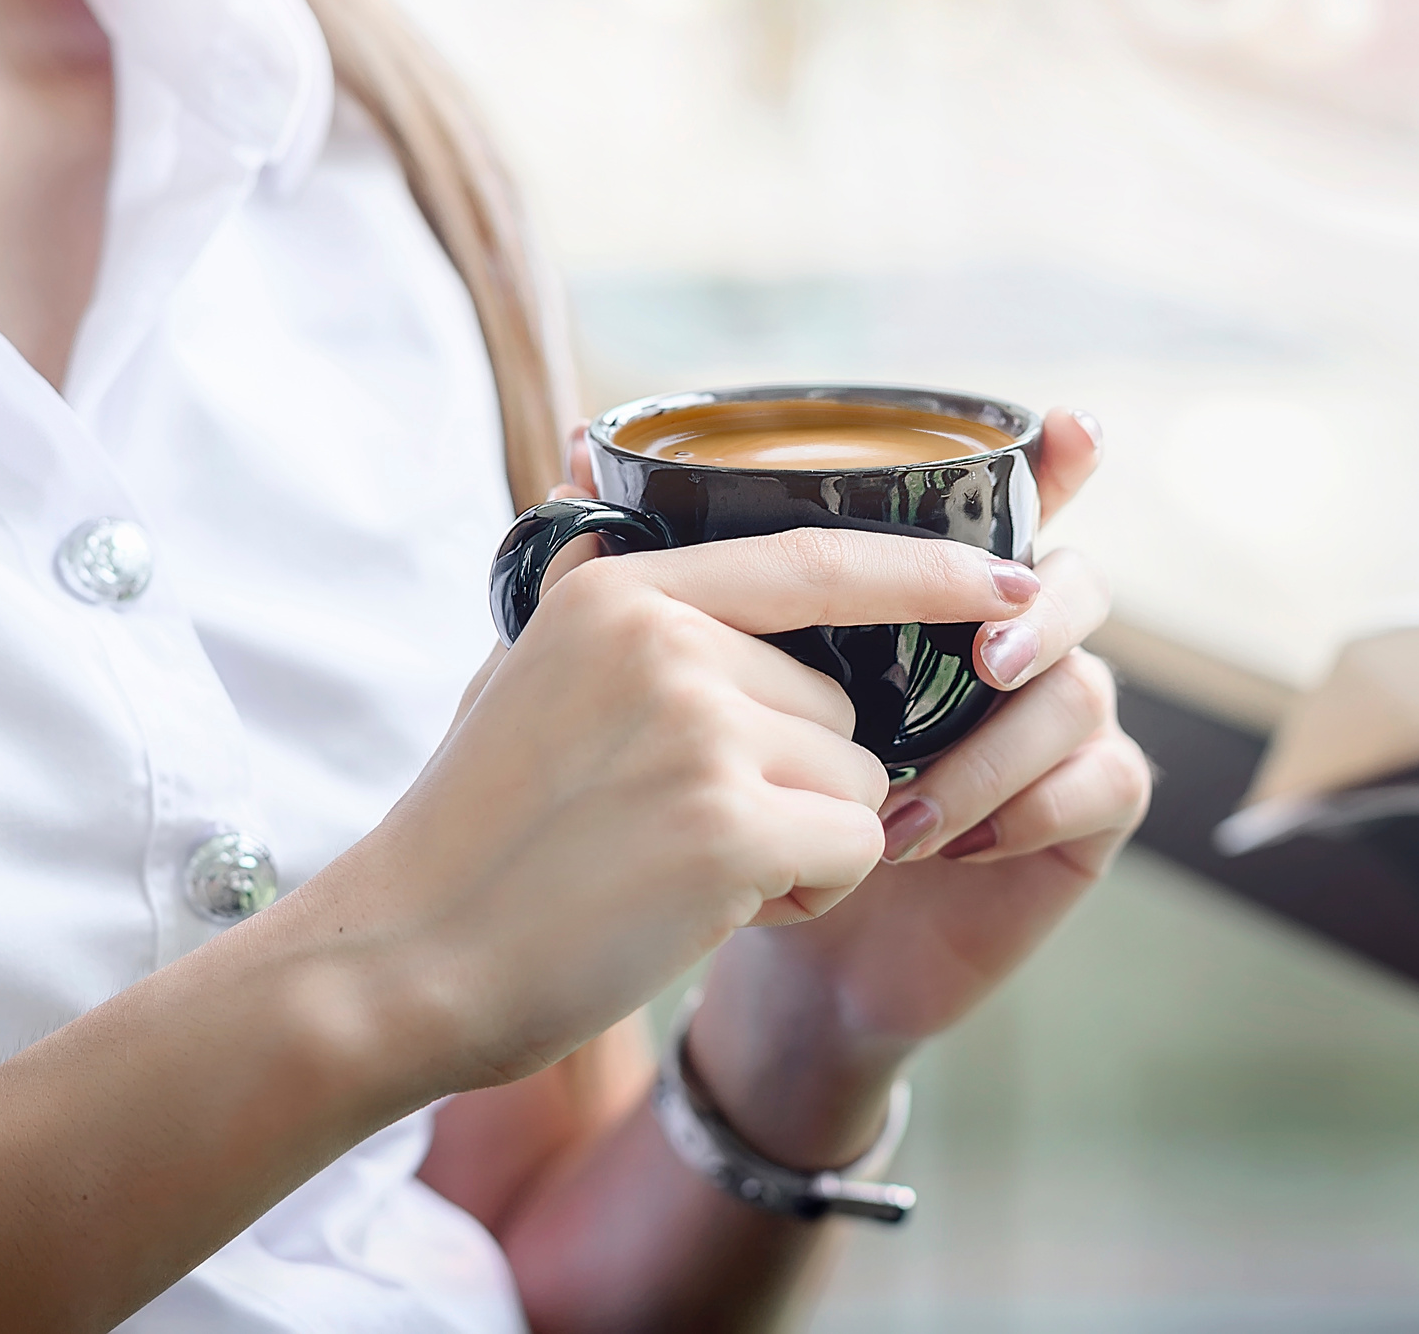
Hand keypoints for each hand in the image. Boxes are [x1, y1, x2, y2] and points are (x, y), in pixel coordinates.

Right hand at [308, 514, 1046, 1095]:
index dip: (930, 571)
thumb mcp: (520, 668)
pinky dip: (806, 897)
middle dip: (801, 782)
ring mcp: (700, 731)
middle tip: (686, 832)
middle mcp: (667, 642)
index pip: (819, 559)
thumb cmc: (473, 833)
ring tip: (684, 871)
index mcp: (624, 592)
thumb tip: (593, 455)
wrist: (406, 961)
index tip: (1012, 580)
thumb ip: (597, 584)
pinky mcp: (729, 829)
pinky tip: (706, 910)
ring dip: (804, 843)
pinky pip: (854, 852)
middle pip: (841, 707)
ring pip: (858, 782)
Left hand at [675, 410, 1151, 1166]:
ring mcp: (1051, 730)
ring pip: (1079, 690)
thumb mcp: (683, 691)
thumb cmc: (732, 815)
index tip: (1071, 423)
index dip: (1053, 460)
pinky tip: (951, 848)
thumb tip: (571, 438)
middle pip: (1071, 583)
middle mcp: (1002, 648)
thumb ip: (654, 566)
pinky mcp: (1080, 816)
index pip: (1004, 509)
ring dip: (994, 750)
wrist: (773, 965)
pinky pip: (1105, 780)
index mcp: (925, 601)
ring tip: (902, 819)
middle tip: (986, 660)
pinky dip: (1030, 807)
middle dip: (1037, 611)